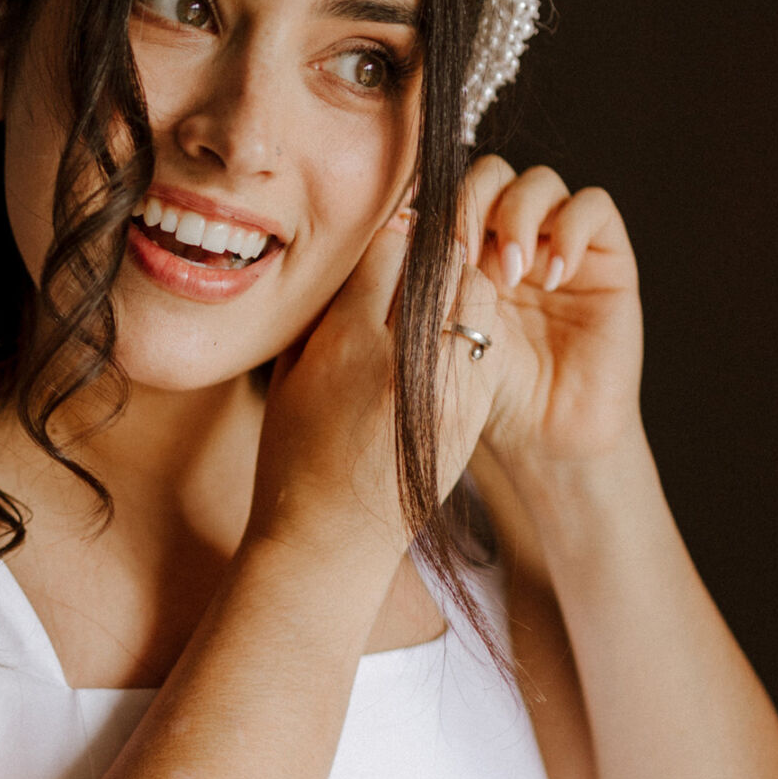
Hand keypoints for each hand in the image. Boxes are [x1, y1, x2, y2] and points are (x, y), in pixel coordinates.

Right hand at [248, 203, 499, 556]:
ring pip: (476, 291)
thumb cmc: (294, 458)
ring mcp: (446, 387)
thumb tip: (359, 257)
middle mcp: (402, 359)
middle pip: (441, 258)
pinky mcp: (474, 411)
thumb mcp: (289, 375)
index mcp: (345, 342)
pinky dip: (474, 325)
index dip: (390, 236)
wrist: (329, 542)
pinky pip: (488, 338)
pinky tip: (449, 339)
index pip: (391, 243)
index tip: (384, 245)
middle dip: (431, 249)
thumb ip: (325, 311)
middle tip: (416, 261)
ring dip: (460, 282)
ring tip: (434, 299)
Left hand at [460, 157, 643, 474]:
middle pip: (494, 175)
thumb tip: (403, 225)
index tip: (429, 250)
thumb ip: (430, 282)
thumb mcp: (444, 334)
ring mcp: (559, 246)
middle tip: (467, 256)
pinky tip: (553, 276)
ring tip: (512, 274)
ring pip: (541, 182)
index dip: (440, 209)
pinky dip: (571, 229)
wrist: (541, 442)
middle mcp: (513, 242)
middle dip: (475, 204)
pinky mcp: (607, 259)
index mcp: (466, 254)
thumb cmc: (484, 398)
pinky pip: (595, 207)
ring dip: (520, 216)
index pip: (452, 193)